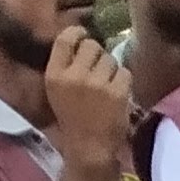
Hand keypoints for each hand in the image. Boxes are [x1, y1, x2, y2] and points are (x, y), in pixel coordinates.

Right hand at [44, 25, 138, 175]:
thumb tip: (82, 40)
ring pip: (110, 59)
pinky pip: (125, 73)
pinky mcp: (117, 92)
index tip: (83, 35)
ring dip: (111, 69)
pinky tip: (117, 93)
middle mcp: (75, 75)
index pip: (65, 39)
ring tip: (107, 85)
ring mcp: (97, 83)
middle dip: (97, 54)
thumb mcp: (57, 90)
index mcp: (55, 74)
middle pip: (92, 45)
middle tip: (98, 69)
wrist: (89, 147)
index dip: (77, 33)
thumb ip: (65, 66)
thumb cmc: (72, 119)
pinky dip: (123, 81)